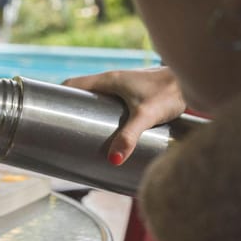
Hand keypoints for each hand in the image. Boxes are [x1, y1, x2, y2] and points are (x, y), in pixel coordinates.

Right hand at [63, 66, 185, 163]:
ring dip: (89, 111)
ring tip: (84, 134)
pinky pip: (111, 102)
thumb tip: (113, 160)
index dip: (58, 95)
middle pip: (83, 92)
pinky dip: (104, 114)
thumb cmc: (169, 92)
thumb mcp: (146, 116)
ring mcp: (125, 86)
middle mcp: (113, 80)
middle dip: (72, 108)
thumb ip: (129, 137)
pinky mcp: (136, 93)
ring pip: (98, 98)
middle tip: (64, 129)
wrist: (192, 79)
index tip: (48, 111)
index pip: (73, 84)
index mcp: (108, 80)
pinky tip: (110, 130)